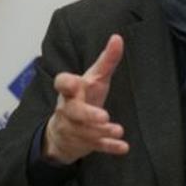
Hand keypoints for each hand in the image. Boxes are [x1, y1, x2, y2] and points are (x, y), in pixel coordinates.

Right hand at [42, 34, 128, 164]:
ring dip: (102, 132)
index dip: (66, 83)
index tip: (75, 83)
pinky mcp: (84, 143)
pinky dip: (109, 148)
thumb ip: (107, 60)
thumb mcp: (95, 77)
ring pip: (85, 131)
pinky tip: (123, 147)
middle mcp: (70, 108)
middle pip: (74, 111)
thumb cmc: (83, 97)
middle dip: (87, 114)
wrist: (63, 132)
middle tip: (104, 116)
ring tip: (119, 130)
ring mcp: (75, 127)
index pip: (62, 83)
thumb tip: (118, 37)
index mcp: (72, 90)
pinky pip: (96, 147)